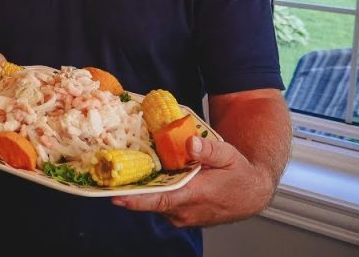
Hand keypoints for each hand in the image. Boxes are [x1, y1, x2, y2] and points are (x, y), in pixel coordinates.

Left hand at [110, 136, 275, 226]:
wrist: (251, 195)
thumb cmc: (239, 174)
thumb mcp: (228, 155)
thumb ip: (208, 150)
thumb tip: (190, 143)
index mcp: (193, 196)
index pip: (159, 200)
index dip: (136, 199)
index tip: (115, 196)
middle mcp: (183, 210)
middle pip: (149, 200)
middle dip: (128, 188)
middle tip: (106, 173)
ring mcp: (180, 215)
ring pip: (153, 201)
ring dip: (139, 189)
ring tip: (120, 170)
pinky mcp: (179, 214)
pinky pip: (159, 203)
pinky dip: (150, 192)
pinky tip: (142, 177)